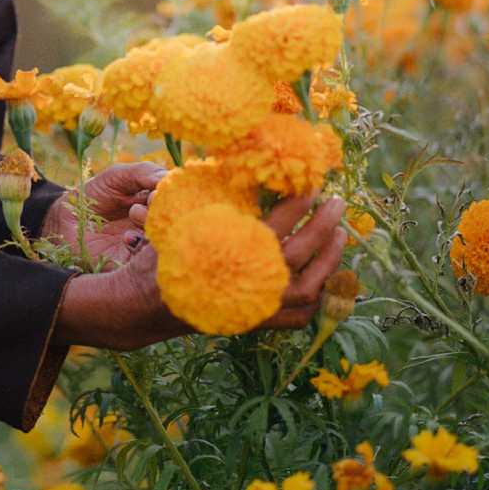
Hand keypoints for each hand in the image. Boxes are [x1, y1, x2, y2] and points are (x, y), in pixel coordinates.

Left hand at [40, 162, 164, 266]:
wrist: (64, 220)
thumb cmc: (92, 195)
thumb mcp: (117, 176)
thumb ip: (143, 172)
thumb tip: (169, 178)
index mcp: (156, 203)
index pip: (177, 199)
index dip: (171, 193)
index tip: (157, 189)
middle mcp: (156, 224)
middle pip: (176, 220)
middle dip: (163, 209)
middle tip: (148, 202)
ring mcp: (146, 245)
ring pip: (165, 240)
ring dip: (152, 226)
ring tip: (134, 214)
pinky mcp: (133, 264)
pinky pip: (148, 261)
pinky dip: (141, 246)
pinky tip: (127, 238)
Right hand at [56, 194, 346, 350]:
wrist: (147, 304)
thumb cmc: (162, 257)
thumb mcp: (184, 221)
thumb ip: (217, 202)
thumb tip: (244, 168)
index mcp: (232, 254)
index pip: (277, 224)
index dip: (298, 202)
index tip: (311, 183)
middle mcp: (250, 283)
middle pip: (300, 253)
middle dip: (324, 225)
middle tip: (339, 202)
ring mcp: (256, 307)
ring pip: (308, 288)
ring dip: (329, 260)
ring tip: (341, 235)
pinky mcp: (257, 321)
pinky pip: (298, 315)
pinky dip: (316, 298)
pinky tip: (325, 277)